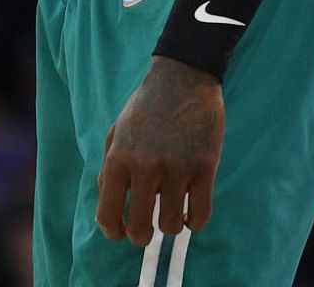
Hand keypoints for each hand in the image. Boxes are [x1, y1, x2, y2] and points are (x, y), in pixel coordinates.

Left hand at [96, 56, 224, 243]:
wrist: (184, 76)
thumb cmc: (147, 105)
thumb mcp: (116, 131)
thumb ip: (108, 167)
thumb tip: (108, 201)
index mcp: (119, 159)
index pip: (108, 214)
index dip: (113, 232)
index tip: (120, 232)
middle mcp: (146, 167)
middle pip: (140, 228)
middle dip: (141, 237)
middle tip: (147, 231)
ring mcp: (178, 167)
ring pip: (172, 225)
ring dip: (171, 226)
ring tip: (173, 216)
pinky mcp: (205, 165)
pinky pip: (201, 212)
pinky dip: (195, 221)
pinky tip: (192, 213)